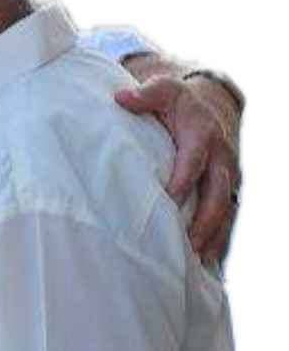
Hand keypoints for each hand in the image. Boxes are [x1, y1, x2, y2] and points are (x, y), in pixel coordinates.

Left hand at [115, 74, 240, 262]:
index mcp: (203, 135)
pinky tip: (207, 260)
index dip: (183, 180)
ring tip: (197, 259)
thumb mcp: (163, 90)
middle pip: (217, 193)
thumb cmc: (177, 102)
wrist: (209, 105)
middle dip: (204, 220)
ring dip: (213, 235)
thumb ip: (144, 95)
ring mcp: (227, 176)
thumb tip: (121, 98)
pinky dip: (220, 238)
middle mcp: (221, 158)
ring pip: (226, 210)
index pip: (193, 160)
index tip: (169, 200)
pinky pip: (228, 217)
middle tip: (186, 244)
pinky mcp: (227, 189)